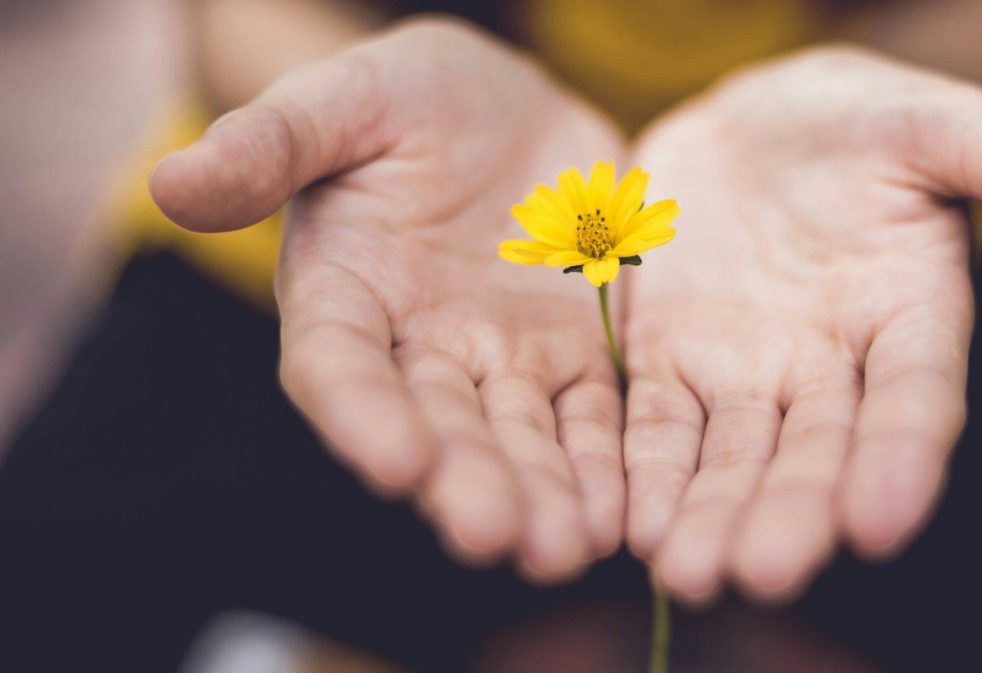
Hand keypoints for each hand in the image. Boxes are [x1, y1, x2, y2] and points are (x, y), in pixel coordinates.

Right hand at [150, 19, 626, 581]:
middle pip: (438, 425)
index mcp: (345, 293)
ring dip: (542, 494)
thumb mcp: (346, 99)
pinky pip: (593, 417)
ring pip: (521, 437)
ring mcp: (502, 359)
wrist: (508, 106)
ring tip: (566, 547)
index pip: (339, 366)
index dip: (363, 415)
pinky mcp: (576, 355)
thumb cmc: (408, 96)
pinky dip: (606, 464)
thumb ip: (272, 142)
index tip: (396, 463)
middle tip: (496, 536)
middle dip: (466, 481)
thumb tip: (171, 180)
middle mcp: (418, 347)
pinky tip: (623, 511)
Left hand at [622, 46, 981, 601]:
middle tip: (764, 571)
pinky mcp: (671, 362)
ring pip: (733, 456)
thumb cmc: (861, 122)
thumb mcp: (940, 126)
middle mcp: (833, 366)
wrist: (751, 121)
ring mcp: (748, 372)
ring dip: (711, 515)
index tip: (882, 522)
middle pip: (816, 451)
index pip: (916, 399)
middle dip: (791, 512)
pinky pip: (656, 426)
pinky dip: (644, 473)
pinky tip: (630, 524)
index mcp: (911, 316)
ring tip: (689, 572)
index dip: (902, 458)